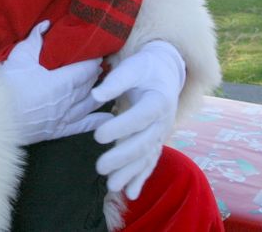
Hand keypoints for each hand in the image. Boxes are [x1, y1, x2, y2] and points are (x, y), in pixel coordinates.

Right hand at [1, 21, 108, 145]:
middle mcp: (68, 100)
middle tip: (101, 66)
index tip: (97, 53)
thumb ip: (36, 39)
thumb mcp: (21, 56)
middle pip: (89, 85)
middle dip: (96, 75)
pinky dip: (97, 121)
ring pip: (89, 104)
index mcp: (62, 81)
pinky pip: (83, 126)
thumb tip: (46, 25)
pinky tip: (108, 118)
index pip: (86, 69)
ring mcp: (64, 117)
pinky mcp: (58, 131)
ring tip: (105, 85)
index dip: (93, 61)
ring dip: (98, 93)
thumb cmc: (9, 84)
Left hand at [92, 40, 184, 199]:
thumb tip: (95, 96)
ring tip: (112, 187)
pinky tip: (130, 194)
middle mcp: (163, 121)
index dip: (121, 127)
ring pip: (146, 158)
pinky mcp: (156, 143)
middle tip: (99, 167)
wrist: (165, 73)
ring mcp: (161, 135)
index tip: (97, 135)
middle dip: (121, 157)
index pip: (140, 117)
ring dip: (130, 174)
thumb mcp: (132, 67)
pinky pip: (150, 163)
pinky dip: (141, 179)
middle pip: (143, 143)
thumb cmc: (144, 68)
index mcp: (158, 100)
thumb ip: (115, 81)